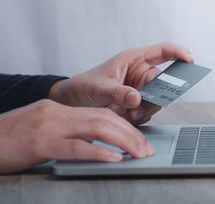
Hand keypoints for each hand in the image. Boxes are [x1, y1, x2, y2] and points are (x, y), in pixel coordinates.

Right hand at [0, 99, 154, 173]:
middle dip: (130, 134)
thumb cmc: (10, 137)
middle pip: (104, 119)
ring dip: (122, 141)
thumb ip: (68, 132)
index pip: (101, 113)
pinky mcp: (41, 143)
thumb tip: (95, 143)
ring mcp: (50, 126)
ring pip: (96, 128)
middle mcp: (58, 113)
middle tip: (147, 149)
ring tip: (139, 153)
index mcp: (61, 110)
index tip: (140, 140)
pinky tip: (113, 158)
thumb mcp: (42, 128)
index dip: (125, 127)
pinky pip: (75, 147)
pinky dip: (98, 152)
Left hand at [49, 43, 193, 124]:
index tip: (190, 60)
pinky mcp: (138, 105)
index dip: (179, 53)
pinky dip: (141, 116)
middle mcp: (141, 74)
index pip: (163, 51)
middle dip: (161, 93)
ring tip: (131, 113)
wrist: (73, 104)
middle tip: (150, 101)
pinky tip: (127, 116)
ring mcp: (141, 90)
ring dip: (148, 108)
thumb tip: (137, 98)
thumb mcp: (99, 87)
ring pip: (158, 100)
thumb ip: (118, 92)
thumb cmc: (84, 86)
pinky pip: (149, 111)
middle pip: (165, 82)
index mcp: (134, 59)